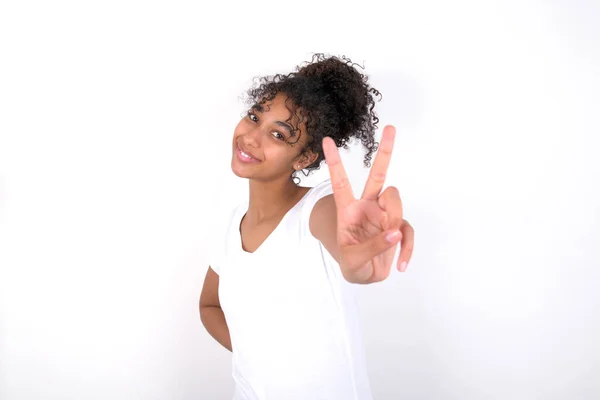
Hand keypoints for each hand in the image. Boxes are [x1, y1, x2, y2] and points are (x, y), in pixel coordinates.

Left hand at [322, 125, 413, 283]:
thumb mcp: (353, 260)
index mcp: (347, 210)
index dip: (334, 162)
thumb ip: (372, 246)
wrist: (365, 275)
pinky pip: (408, 230)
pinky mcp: (398, 227)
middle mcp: (367, 206)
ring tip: (390, 243)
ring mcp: (384, 214)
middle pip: (377, 174)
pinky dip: (408, 247)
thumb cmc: (352, 264)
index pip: (340, 182)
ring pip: (395, 200)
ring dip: (395, 220)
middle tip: (390, 128)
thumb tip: (395, 233)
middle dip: (385, 152)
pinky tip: (401, 263)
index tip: (327, 140)